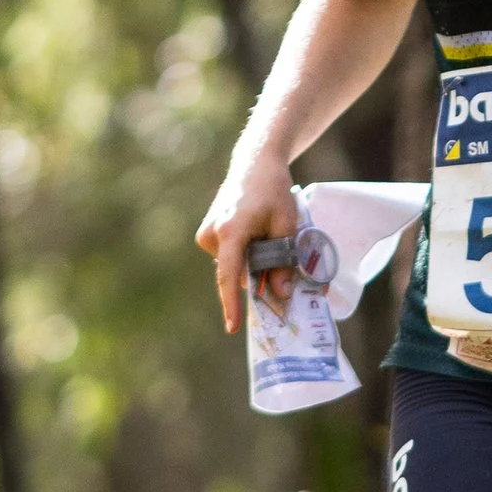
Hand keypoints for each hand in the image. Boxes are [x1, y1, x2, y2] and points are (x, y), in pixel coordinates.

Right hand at [197, 152, 302, 333]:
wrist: (254, 164)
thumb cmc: (273, 191)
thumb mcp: (286, 225)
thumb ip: (282, 262)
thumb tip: (280, 295)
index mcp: (231, 231)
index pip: (228, 276)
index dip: (231, 304)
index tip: (233, 327)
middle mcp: (212, 234)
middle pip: (236, 272)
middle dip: (256, 275)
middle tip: (279, 262)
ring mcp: (206, 234)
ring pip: (232, 264)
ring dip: (250, 261)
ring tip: (265, 232)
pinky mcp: (206, 233)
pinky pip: (227, 255)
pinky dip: (242, 253)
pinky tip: (254, 232)